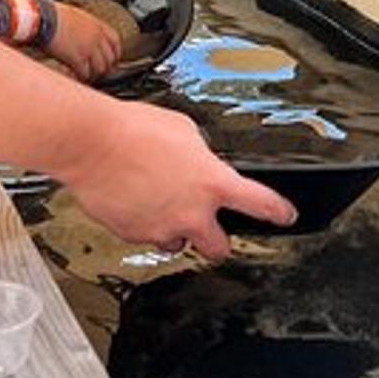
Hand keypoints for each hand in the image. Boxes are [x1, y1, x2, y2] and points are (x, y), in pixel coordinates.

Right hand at [44, 2, 122, 81]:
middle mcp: (96, 37)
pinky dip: (82, 77)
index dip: (116, 53)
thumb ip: (85, 25)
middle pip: (109, 58)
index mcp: (97, 25)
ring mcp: (88, 49)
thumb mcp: (76, 15)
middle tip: (99, 72)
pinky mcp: (77, 59)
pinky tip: (77, 76)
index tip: (113, 59)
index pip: (115, 41)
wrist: (44, 17)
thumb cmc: (54, 13)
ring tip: (88, 76)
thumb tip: (83, 33)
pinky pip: (85, 73)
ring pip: (100, 68)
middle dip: (105, 67)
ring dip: (94, 74)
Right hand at [56, 101, 294, 261]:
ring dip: (175, 231)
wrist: (92, 143)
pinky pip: (145, 235)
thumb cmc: (134, 130)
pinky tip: (134, 199)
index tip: (285, 216)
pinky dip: (143, 223)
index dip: (278, 212)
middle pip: (219, 247)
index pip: (260, 203)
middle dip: (218, 242)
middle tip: (212, 231)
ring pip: (177, 244)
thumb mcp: (183, 131)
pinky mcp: (133, 235)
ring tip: (161, 206)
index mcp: (212, 182)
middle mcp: (191, 212)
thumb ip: (200, 154)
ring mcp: (162, 228)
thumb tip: (198, 162)